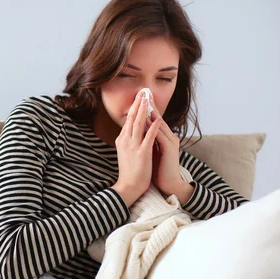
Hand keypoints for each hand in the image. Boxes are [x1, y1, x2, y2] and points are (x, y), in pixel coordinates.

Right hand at [112, 91, 162, 205]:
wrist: (129, 186)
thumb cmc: (129, 171)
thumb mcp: (125, 152)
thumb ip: (128, 140)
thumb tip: (131, 130)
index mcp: (122, 140)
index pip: (128, 120)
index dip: (134, 107)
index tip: (139, 97)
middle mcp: (126, 141)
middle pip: (132, 118)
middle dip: (138, 104)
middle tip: (143, 92)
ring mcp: (133, 146)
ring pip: (138, 124)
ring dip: (144, 111)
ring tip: (148, 99)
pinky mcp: (142, 153)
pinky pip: (148, 137)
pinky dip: (153, 127)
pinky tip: (157, 119)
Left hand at [145, 98, 183, 196]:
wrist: (169, 185)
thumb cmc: (158, 169)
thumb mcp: (151, 151)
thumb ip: (147, 140)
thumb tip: (137, 131)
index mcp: (164, 137)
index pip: (154, 120)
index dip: (146, 108)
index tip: (138, 98)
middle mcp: (169, 137)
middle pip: (157, 118)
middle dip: (149, 105)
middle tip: (142, 93)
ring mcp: (171, 142)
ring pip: (159, 124)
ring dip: (151, 113)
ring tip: (144, 102)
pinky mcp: (170, 149)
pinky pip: (160, 136)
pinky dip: (153, 128)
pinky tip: (147, 121)